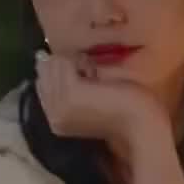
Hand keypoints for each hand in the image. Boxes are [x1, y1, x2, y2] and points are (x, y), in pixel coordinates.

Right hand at [34, 52, 168, 148]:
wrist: (140, 126)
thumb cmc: (123, 112)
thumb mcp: (92, 98)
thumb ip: (71, 84)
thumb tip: (51, 58)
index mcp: (55, 122)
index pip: (42, 86)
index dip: (59, 72)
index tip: (82, 75)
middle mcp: (51, 116)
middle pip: (44, 75)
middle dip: (64, 66)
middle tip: (90, 74)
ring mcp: (59, 105)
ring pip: (53, 66)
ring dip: (75, 62)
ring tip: (94, 75)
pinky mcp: (70, 93)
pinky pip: (64, 63)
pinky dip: (80, 61)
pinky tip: (95, 72)